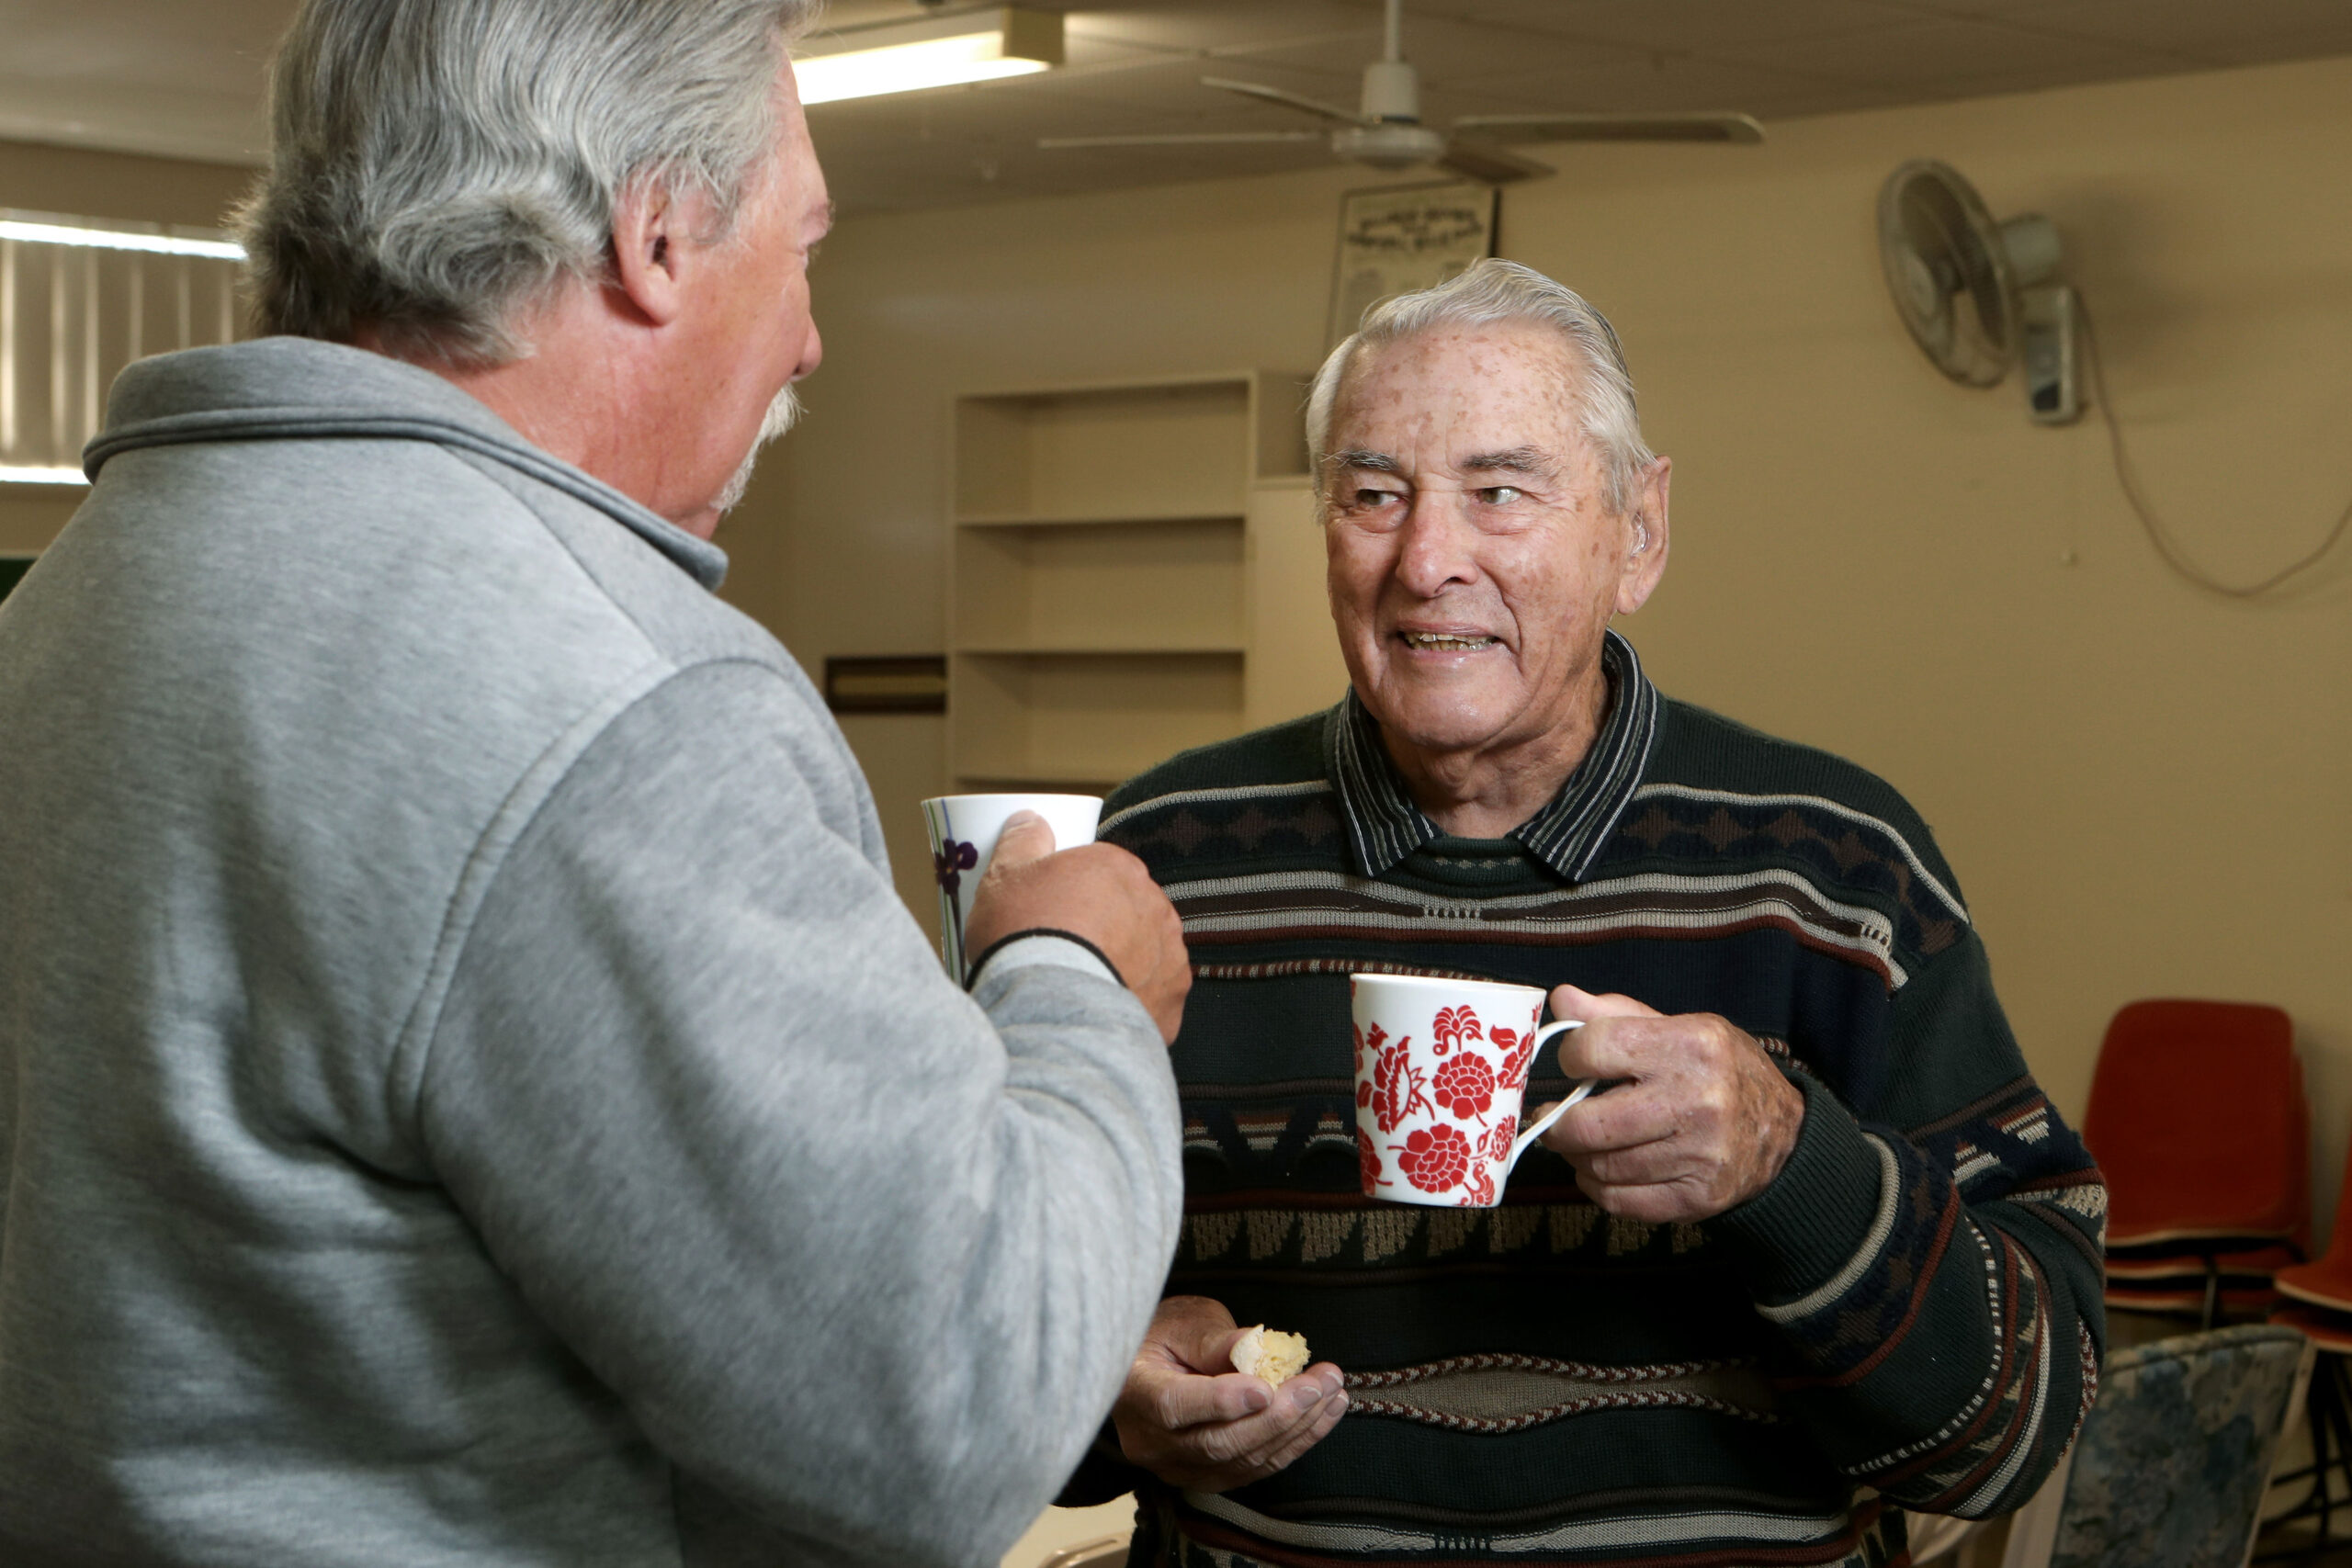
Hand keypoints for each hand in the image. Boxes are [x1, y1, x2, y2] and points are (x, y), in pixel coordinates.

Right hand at [962, 812, 1190, 1042]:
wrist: (1048, 1006)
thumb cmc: (1027, 935)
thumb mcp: (1006, 876)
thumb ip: (1021, 841)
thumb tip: (1030, 819)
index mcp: (1120, 869)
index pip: (1103, 873)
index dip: (1076, 892)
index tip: (1054, 912)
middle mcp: (1155, 908)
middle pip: (1127, 912)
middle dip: (1102, 927)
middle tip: (1064, 951)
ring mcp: (1169, 958)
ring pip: (1145, 956)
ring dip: (1121, 965)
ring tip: (1079, 986)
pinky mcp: (1170, 1004)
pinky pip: (1153, 999)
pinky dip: (1132, 1004)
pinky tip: (1099, 1012)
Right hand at [1111, 1296, 1346, 1492]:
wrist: (1148, 1367)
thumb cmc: (1164, 1335)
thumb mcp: (1183, 1323)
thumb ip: (1215, 1340)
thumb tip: (1258, 1347)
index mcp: (1133, 1392)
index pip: (1173, 1407)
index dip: (1220, 1402)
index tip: (1265, 1388)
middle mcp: (1151, 1442)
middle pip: (1217, 1444)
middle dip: (1277, 1416)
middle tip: (1319, 1384)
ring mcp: (1179, 1468)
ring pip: (1243, 1461)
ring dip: (1297, 1429)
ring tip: (1332, 1392)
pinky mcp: (1208, 1478)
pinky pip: (1256, 1468)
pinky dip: (1296, 1443)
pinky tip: (1325, 1413)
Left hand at [1535, 985, 1804, 1223]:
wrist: (1785, 1131)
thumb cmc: (1721, 1071)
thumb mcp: (1681, 1027)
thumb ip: (1616, 1014)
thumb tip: (1561, 1000)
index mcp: (1691, 1045)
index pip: (1595, 1048)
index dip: (1571, 1055)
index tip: (1575, 1062)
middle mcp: (1698, 1100)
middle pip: (1588, 1123)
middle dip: (1557, 1122)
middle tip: (1553, 1117)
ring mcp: (1700, 1154)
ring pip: (1600, 1165)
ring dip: (1576, 1155)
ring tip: (1580, 1141)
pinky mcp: (1698, 1196)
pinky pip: (1620, 1200)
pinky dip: (1597, 1186)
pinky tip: (1600, 1170)